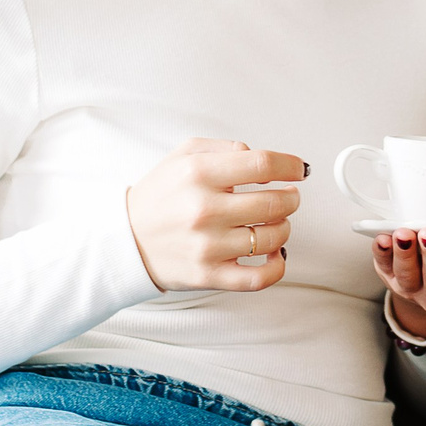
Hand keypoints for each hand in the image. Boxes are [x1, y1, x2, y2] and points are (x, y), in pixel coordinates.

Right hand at [126, 138, 304, 292]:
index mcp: (199, 174)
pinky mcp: (209, 275)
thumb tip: (259, 157)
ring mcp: (208, 246)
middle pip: (274, 202)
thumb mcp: (183, 156)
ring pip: (272, 237)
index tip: (299, 170)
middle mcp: (204, 209)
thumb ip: (225, 148)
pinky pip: (259, 277)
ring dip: (284, 227)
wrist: (126, 240)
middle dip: (290, 198)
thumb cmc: (160, 197)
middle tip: (289, 196)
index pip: (263, 164)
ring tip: (276, 222)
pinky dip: (278, 266)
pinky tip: (276, 253)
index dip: (290, 165)